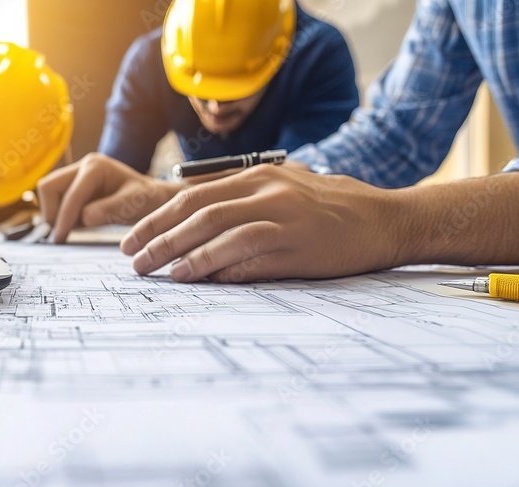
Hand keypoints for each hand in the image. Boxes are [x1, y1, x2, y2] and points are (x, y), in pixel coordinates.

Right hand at [37, 153, 181, 242]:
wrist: (150, 197)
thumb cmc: (145, 200)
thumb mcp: (134, 205)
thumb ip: (111, 209)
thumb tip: (85, 217)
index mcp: (96, 167)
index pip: (71, 193)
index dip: (63, 217)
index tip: (59, 239)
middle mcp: (82, 166)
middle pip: (48, 187)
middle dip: (52, 212)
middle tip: (63, 235)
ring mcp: (75, 175)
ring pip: (47, 193)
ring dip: (54, 214)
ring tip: (74, 229)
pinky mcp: (72, 187)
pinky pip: (55, 201)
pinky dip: (60, 216)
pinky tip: (77, 225)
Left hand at [119, 162, 407, 281]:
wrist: (386, 219)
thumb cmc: (331, 209)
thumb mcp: (284, 190)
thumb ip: (243, 201)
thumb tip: (195, 225)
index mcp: (257, 175)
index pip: (192, 195)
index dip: (157, 218)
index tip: (132, 238)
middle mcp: (266, 189)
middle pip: (196, 211)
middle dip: (158, 236)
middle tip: (132, 259)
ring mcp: (283, 215)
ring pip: (218, 230)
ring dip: (182, 253)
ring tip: (157, 272)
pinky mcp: (299, 243)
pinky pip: (250, 253)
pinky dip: (220, 266)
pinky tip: (199, 278)